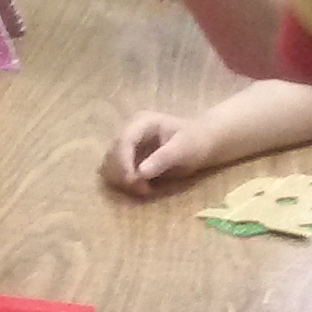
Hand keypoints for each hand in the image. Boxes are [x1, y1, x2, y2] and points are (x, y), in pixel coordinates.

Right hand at [101, 111, 218, 193]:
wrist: (202, 142)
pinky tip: (140, 186)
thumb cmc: (195, 142)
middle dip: (123, 173)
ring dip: (121, 179)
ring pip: (109, 164)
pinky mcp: (128, 157)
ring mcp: (127, 144)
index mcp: (142, 122)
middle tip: (143, 189)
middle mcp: (130, 130)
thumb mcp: (183, 149)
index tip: (131, 181)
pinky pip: (115, 171)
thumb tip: (141, 173)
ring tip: (143, 188)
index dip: (122, 161)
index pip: (124, 140)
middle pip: (112, 153)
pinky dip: (123, 182)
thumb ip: (163, 159)